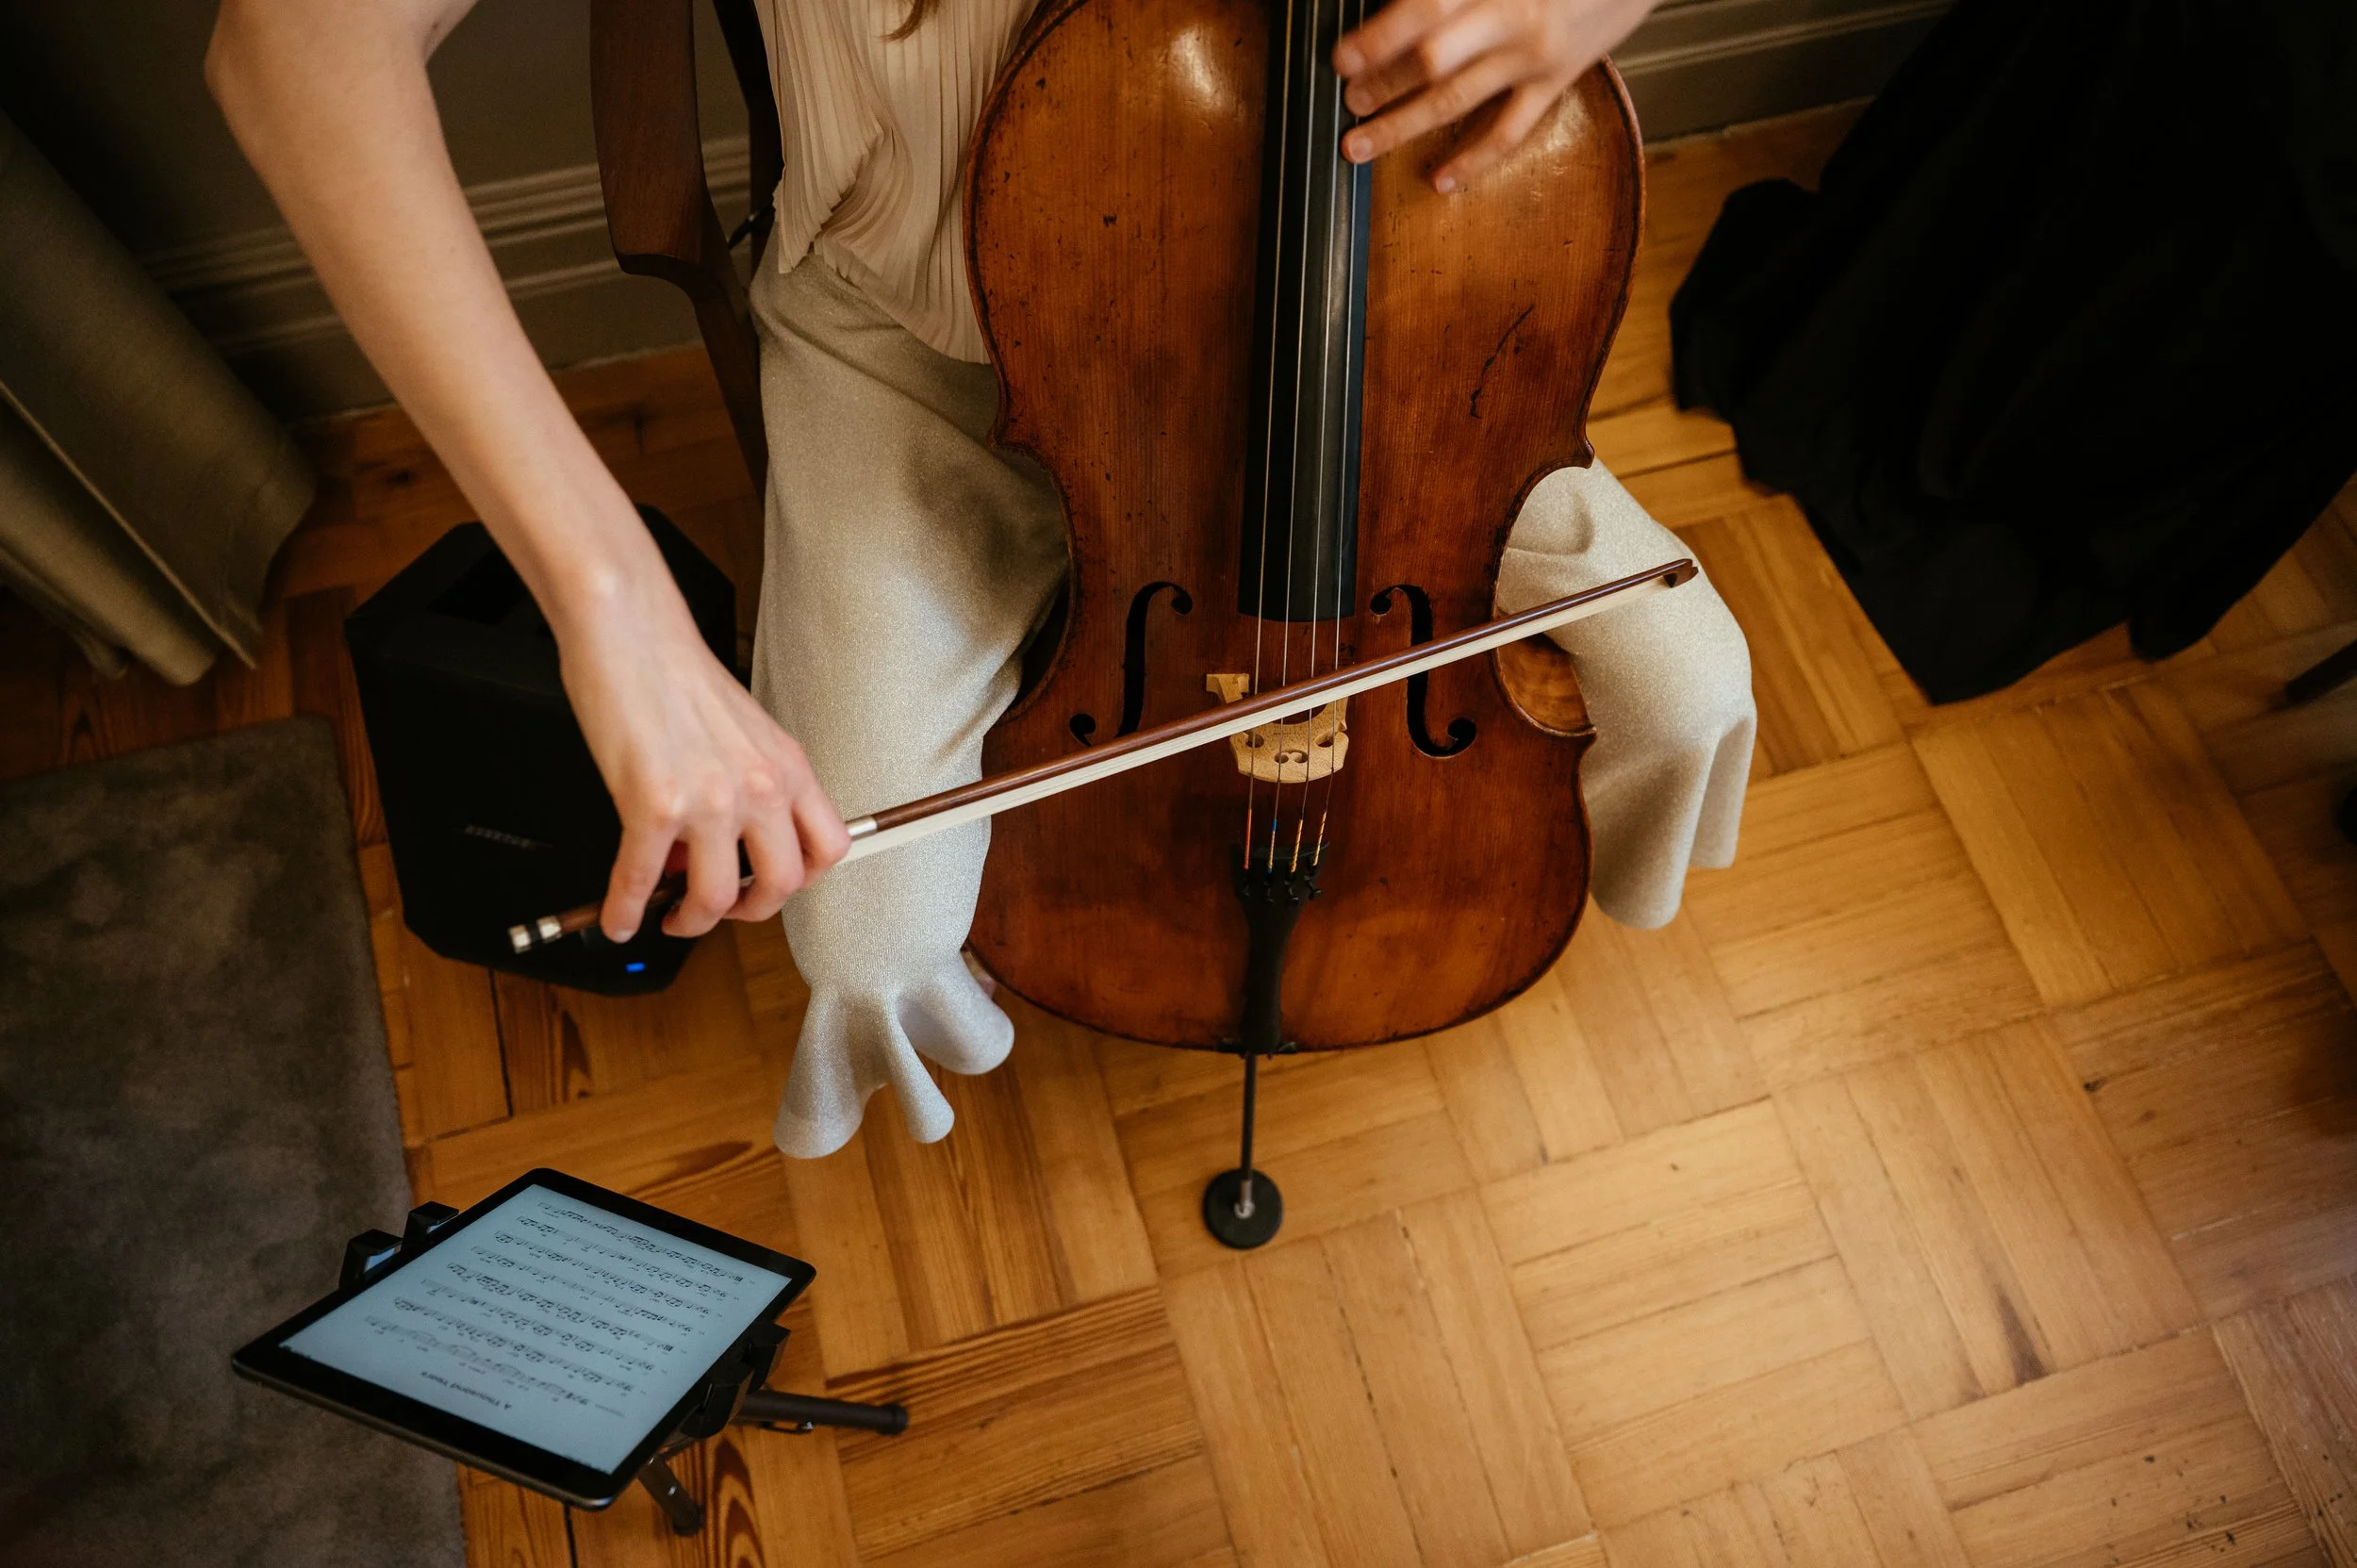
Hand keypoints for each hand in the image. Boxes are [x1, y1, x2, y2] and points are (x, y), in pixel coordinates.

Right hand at [559, 584, 847, 942]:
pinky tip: (618, 919)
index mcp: (788, 768)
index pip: (829, 848)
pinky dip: (626, 911)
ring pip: (715, 898)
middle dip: (747, 913)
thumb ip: (750, 787)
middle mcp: (759, 788)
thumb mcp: (745, 732)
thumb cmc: (679, 674)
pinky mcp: (653, 806)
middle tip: (720, 910)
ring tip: (669, 915)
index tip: (771, 886)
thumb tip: (721, 846)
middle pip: (779, 886)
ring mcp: (709, 801)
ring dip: (690, 921)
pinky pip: (640, 881)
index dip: (801, 880)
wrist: (630, 632)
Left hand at [1334, 0, 1655, 191]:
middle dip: (1382, 84)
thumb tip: (1400, 7)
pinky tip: (1441, 181)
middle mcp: (1511, 17)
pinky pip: (1510, 131)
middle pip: (1433, 60)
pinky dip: (1473, 161)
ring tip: (1361, 144)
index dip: (1379, 38)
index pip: (1426, 10)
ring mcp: (1533, 55)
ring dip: (1403, 125)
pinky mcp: (1557, 80)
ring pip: (1458, 100)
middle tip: (1347, 102)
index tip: (1343, 58)